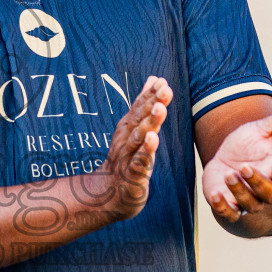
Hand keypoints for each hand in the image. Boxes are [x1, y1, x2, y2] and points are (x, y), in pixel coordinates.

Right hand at [92, 76, 172, 222]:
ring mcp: (127, 157)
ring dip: (150, 123)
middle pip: (140, 119)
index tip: (161, 81)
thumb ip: (144, 103)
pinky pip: (139, 162)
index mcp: (128, 128)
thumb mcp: (134, 127)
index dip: (150, 94)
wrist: (107, 193)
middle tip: (164, 90)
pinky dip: (145, 151)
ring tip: (160, 110)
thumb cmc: (125, 158)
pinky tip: (153, 140)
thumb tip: (154, 78)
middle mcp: (126, 139)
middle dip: (152, 103)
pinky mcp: (131, 175)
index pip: (139, 107)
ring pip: (139, 138)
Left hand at [202, 103, 271, 224]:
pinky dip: (223, 208)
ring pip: (250, 204)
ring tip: (229, 175)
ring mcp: (250, 203)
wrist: (231, 166)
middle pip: (270, 194)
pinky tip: (215, 195)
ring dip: (240, 192)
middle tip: (245, 167)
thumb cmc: (253, 148)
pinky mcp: (231, 209)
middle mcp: (269, 192)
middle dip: (258, 182)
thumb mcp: (266, 132)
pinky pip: (229, 214)